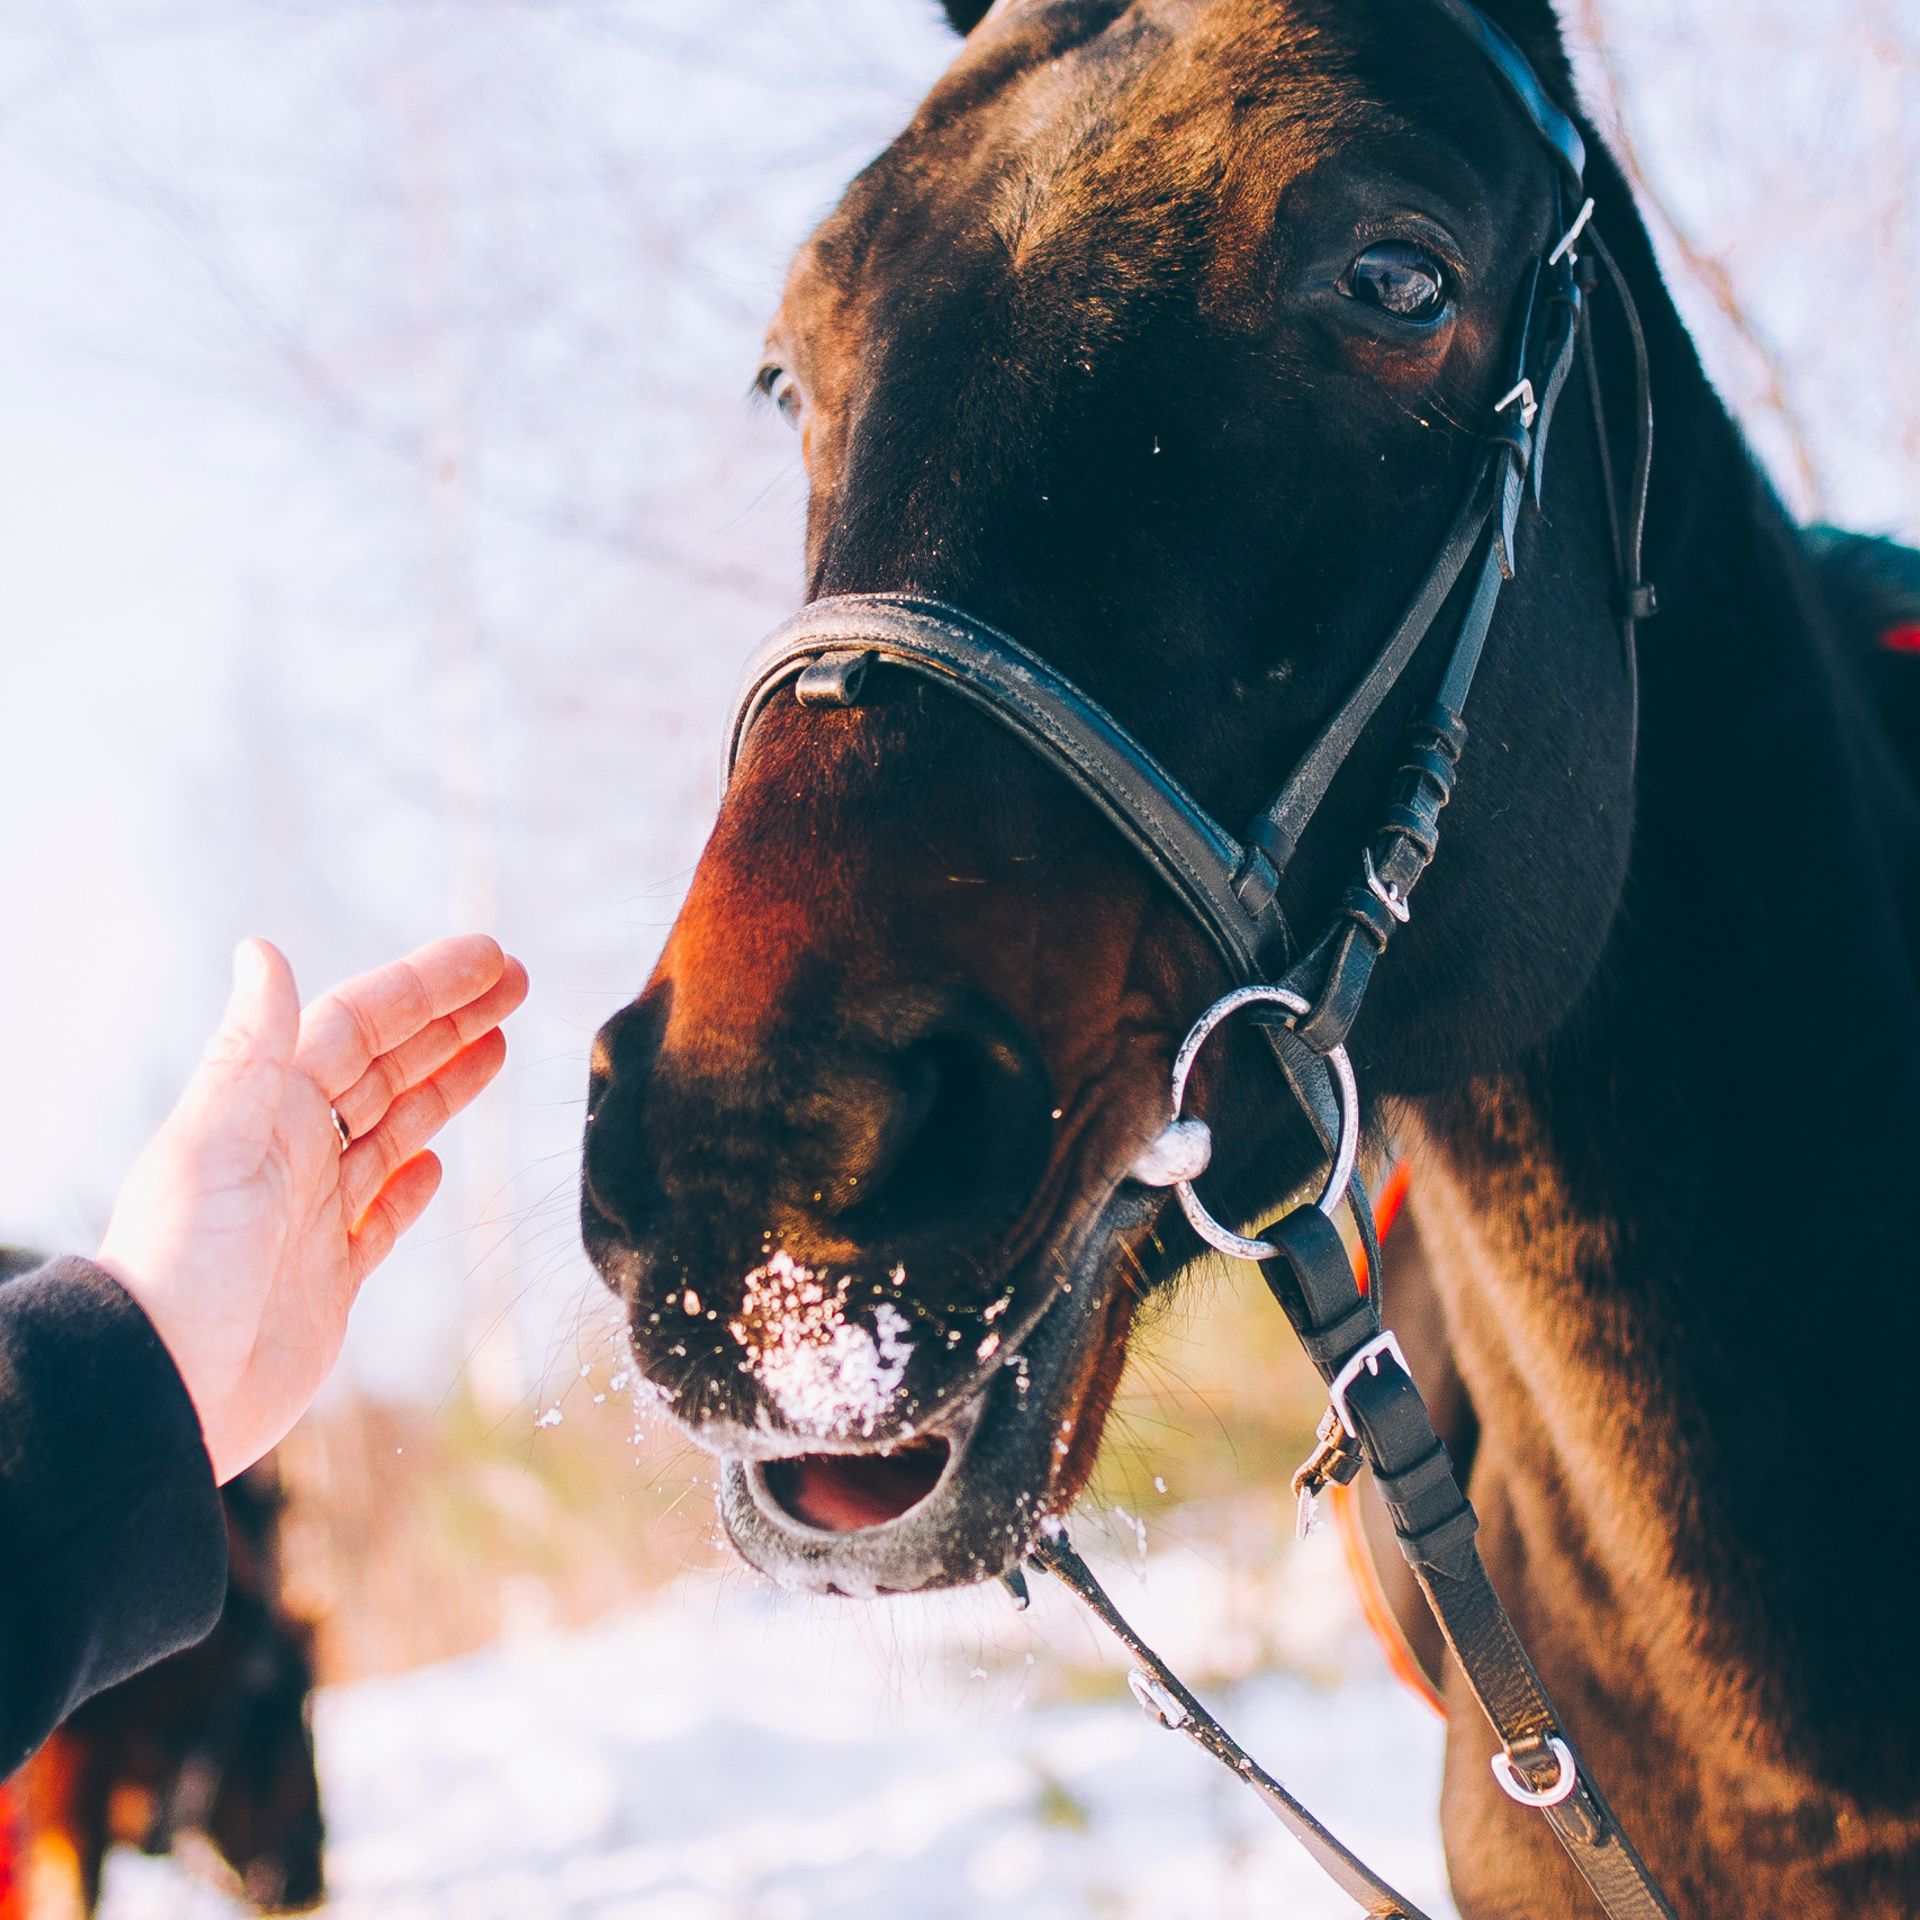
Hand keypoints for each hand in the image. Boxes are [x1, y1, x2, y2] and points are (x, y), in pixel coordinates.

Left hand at [97, 936, 528, 1482]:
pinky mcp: (331, 1278)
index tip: (490, 958)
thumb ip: (251, 1051)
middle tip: (516, 983)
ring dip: (445, 1086)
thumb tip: (262, 951)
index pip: (360, 1025)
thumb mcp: (216, 1144)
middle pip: (387, 1067)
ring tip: (499, 1048)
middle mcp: (294, 1153)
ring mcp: (315, 1214)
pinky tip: (437, 1165)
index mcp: (271, 1112)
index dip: (426, 988)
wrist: (165, 1389)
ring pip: (395, 1131)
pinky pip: (382, 1217)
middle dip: (451, 1022)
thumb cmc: (182, 1265)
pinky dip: (411, 1186)